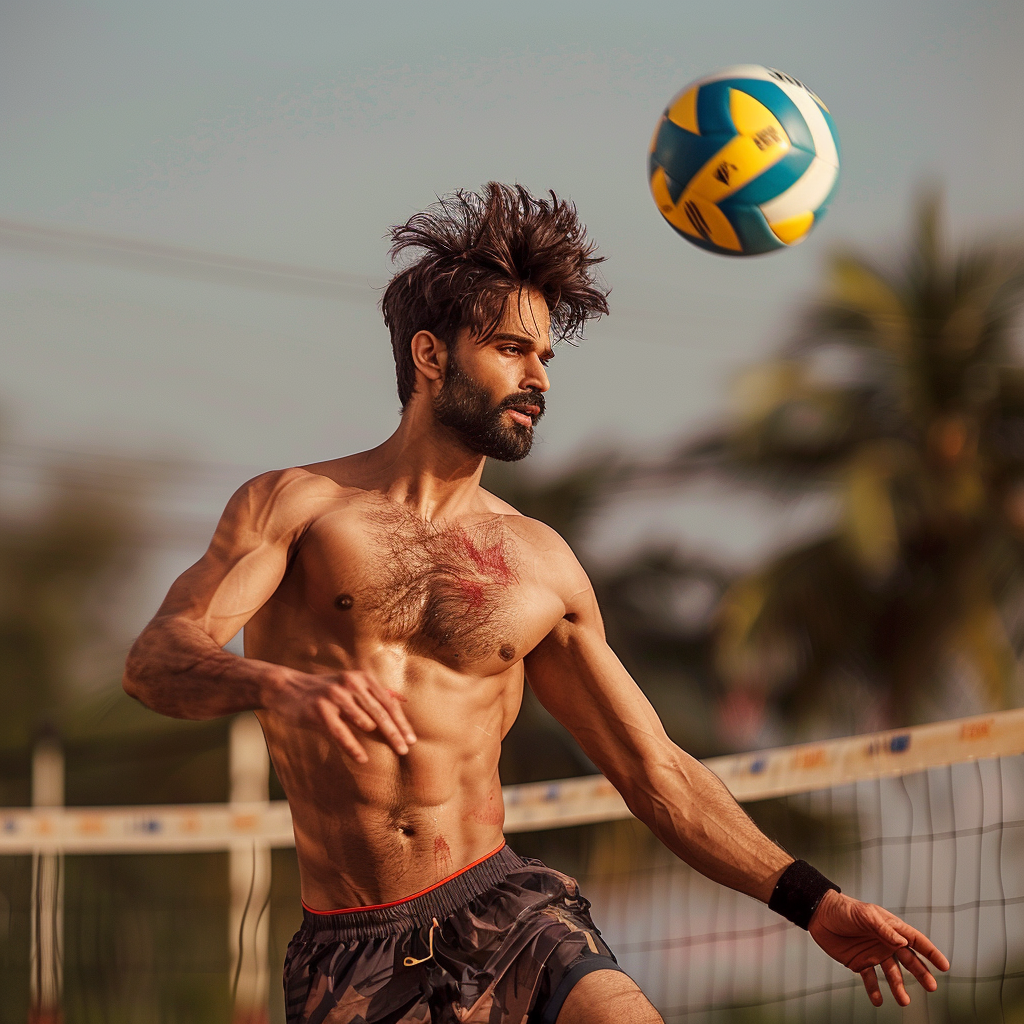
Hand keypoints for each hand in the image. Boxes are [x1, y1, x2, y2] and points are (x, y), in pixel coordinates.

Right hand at [263, 668, 416, 762]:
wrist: (287, 688)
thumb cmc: (323, 691)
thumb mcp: (349, 685)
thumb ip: (373, 693)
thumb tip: (402, 701)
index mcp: (361, 678)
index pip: (387, 702)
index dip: (401, 721)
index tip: (412, 738)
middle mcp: (351, 684)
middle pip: (380, 711)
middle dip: (396, 732)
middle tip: (406, 749)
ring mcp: (335, 696)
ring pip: (364, 720)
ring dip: (381, 737)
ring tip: (394, 752)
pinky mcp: (319, 709)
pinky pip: (340, 732)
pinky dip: (353, 746)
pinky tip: (362, 758)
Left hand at [809, 890, 949, 1005]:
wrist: (819, 914)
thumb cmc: (844, 909)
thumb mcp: (865, 915)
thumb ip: (883, 928)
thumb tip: (903, 942)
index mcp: (891, 928)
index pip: (915, 941)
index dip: (931, 953)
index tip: (944, 966)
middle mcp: (886, 942)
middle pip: (909, 961)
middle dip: (921, 974)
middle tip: (931, 987)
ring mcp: (874, 954)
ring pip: (892, 974)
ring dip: (898, 987)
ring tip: (903, 1001)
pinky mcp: (859, 963)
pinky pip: (870, 979)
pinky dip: (875, 990)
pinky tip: (878, 1000)